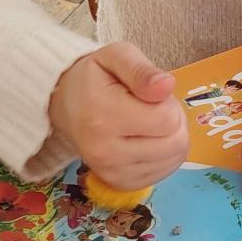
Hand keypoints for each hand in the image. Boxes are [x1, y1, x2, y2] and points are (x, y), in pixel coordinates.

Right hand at [49, 42, 189, 188]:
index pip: (167, 119)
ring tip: (149, 122)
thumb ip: (142, 70)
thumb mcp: (116, 56)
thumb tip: (167, 86)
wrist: (66, 105)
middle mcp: (104, 152)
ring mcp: (112, 173)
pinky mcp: (120, 184)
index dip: (168, 101)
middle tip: (152, 107)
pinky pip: (165, 173)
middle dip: (174, 119)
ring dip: (171, 137)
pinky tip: (147, 139)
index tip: (149, 93)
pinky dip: (165, 155)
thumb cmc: (94, 77)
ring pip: (174, 159)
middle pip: (175, 142)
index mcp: (102, 116)